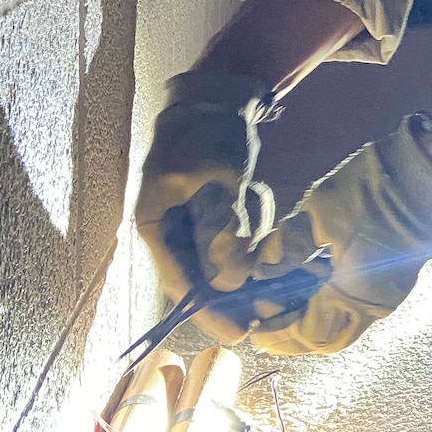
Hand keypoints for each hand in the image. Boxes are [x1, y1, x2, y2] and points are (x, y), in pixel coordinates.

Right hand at [133, 72, 282, 335]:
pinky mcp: (217, 214)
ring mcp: (195, 224)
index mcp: (156, 226)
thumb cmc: (208, 132)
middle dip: (241, 290)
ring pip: (228, 257)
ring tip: (258, 206)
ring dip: (250, 246)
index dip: (210, 312)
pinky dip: (256, 221)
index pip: (181, 284)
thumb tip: (229, 278)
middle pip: (206, 279)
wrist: (218, 98)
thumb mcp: (216, 175)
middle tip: (275, 304)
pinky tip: (256, 190)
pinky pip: (241, 235)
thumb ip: (222, 226)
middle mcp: (172, 232)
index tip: (241, 333)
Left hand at [197, 115, 431, 353]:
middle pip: (326, 340)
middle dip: (293, 336)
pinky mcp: (396, 282)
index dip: (275, 331)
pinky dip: (331, 306)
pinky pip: (358, 310)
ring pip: (344, 327)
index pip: (304, 332)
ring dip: (314, 322)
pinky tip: (313, 284)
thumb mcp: (319, 211)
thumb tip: (261, 271)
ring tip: (286, 303)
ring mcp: (388, 296)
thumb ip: (288, 248)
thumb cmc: (373, 188)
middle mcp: (372, 306)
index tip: (250, 325)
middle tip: (266, 320)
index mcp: (351, 293)